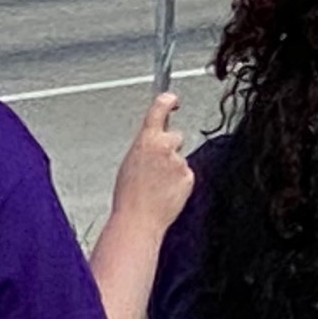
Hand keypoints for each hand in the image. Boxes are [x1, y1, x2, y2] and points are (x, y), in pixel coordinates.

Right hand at [112, 94, 194, 229]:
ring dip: (172, 168)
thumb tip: (151, 142)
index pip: (159, 110)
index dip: (168, 100)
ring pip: (180, 158)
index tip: (172, 98)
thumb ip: (144, 147)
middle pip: (175, 136)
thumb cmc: (128, 196)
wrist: (138, 219)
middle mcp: (165, 147)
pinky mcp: (189, 176)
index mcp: (146, 141)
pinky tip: (165, 192)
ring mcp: (179, 161)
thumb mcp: (129, 162)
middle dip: (169, 147)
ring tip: (156, 185)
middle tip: (156, 167)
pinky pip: (185, 174)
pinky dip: (178, 181)